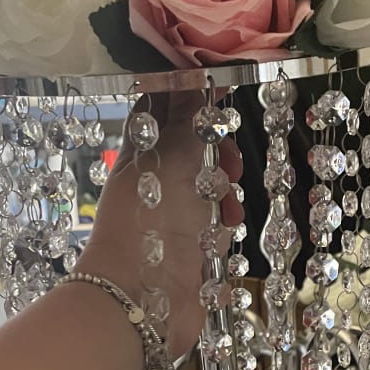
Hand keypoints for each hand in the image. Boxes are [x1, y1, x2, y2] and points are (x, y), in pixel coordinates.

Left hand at [77, 90, 242, 355]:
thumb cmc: (148, 222)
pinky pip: (220, 230)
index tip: (218, 90)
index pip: (162, 112)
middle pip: (196, 152)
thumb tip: (194, 70)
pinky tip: (226, 232)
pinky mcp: (195, 254)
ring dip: (226, 193)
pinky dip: (226, 228)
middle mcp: (157, 186)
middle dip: (219, 153)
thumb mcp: (172, 159)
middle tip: (228, 161)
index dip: (190, 98)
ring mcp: (175, 221)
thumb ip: (188, 118)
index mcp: (141, 157)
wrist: (141, 299)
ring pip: (212, 191)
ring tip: (226, 205)